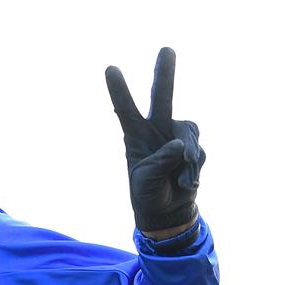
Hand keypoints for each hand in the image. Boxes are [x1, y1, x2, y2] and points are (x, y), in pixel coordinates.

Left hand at [105, 47, 204, 231]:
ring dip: (188, 158)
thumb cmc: (147, 193)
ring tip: (179, 179)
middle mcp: (155, 129)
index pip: (125, 110)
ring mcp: (176, 136)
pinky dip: (194, 169)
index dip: (119, 90)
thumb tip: (179, 145)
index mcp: (134, 136)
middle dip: (164, 73)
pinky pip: (199, 152)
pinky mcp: (193, 147)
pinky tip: (186, 182)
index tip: (110, 68)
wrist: (167, 210)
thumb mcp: (146, 179)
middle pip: (161, 97)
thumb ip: (161, 161)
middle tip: (167, 49)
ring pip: (189, 132)